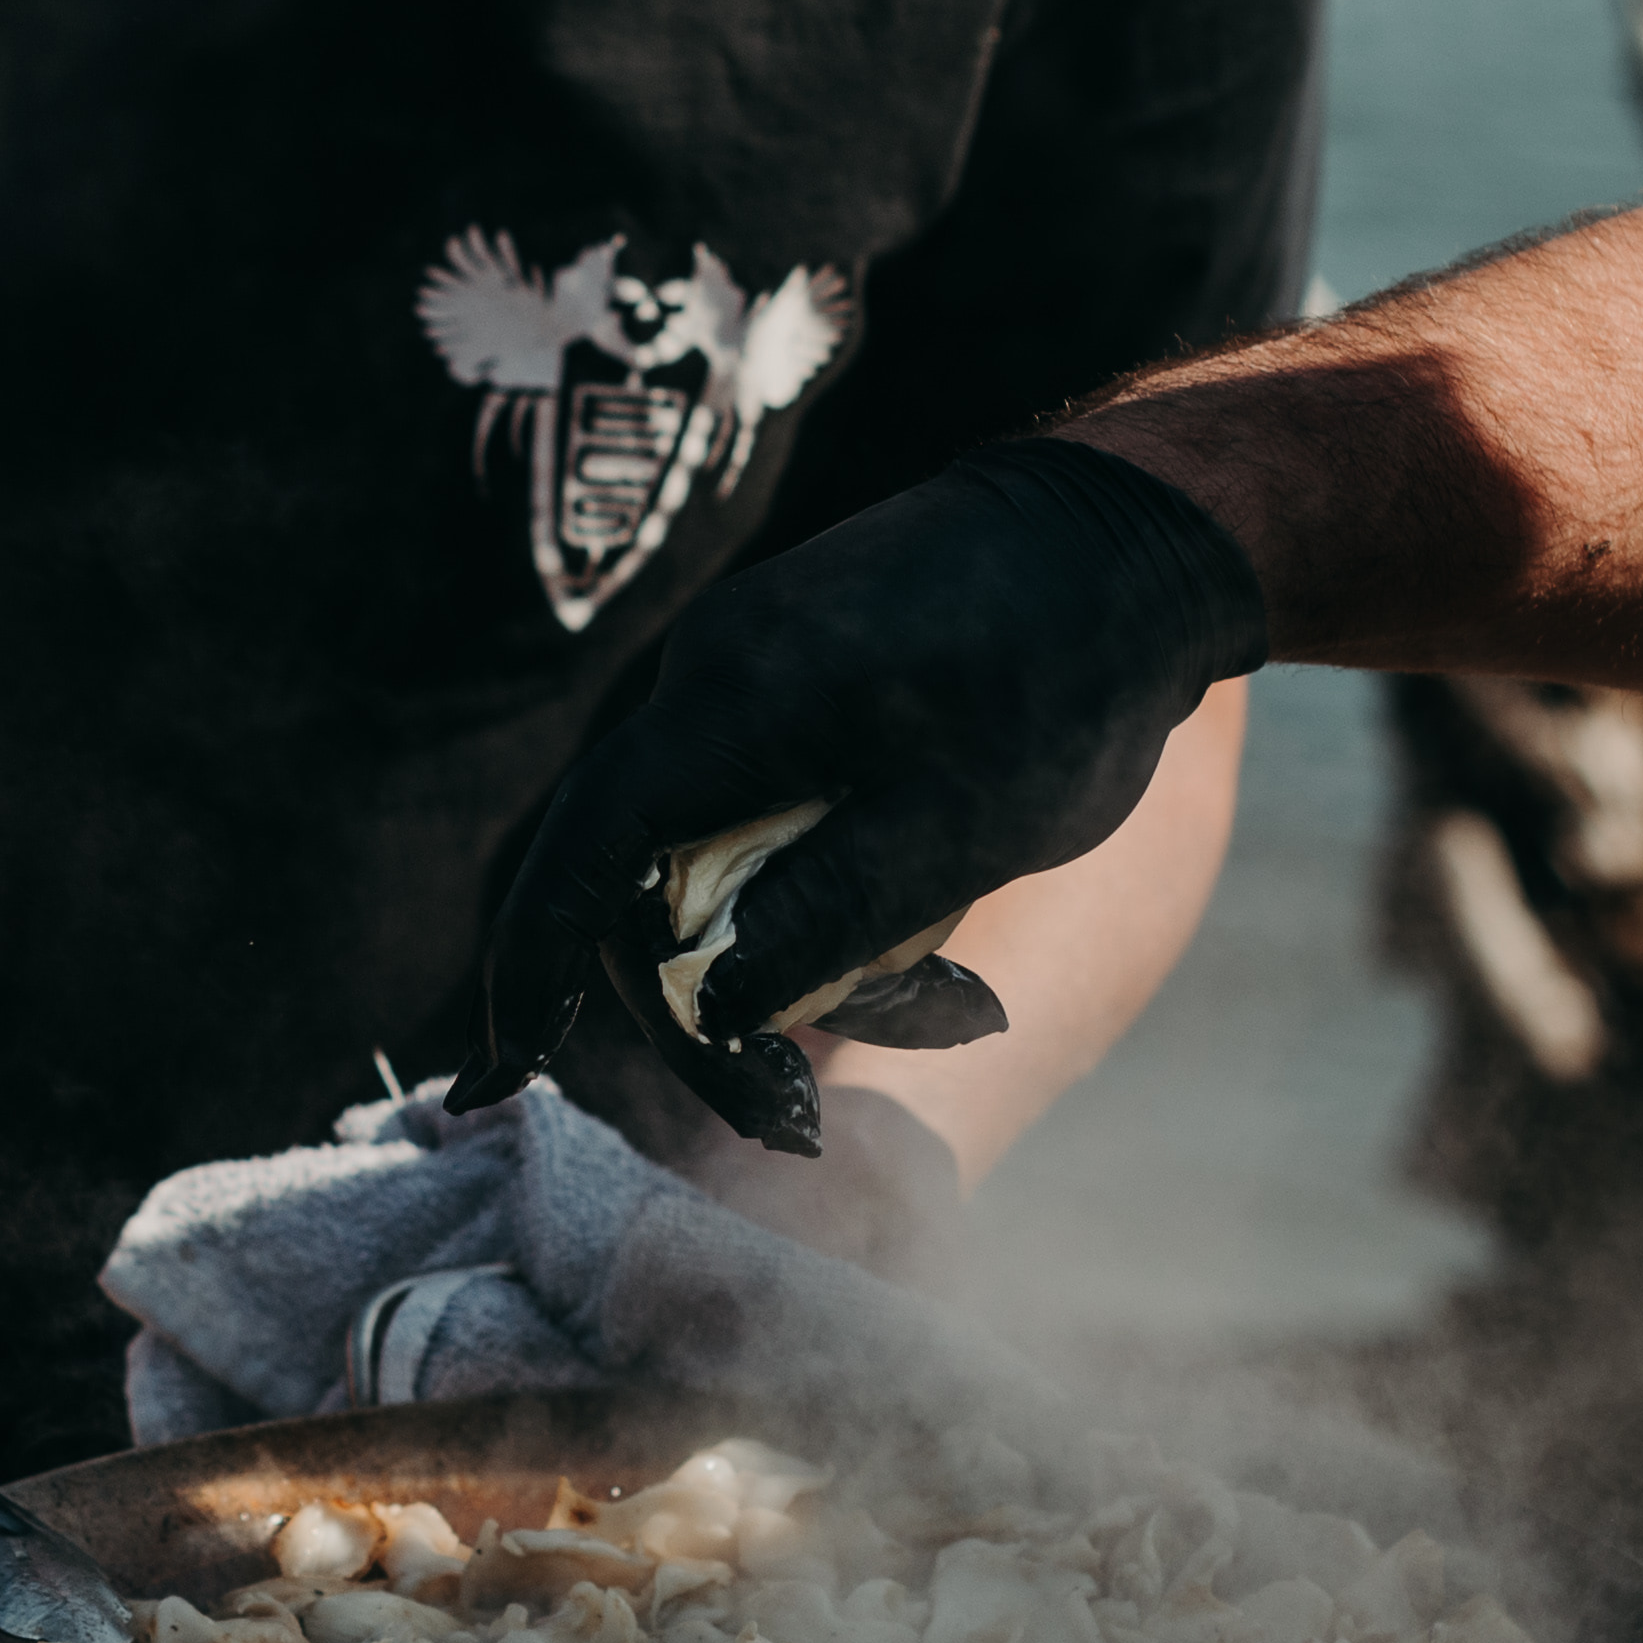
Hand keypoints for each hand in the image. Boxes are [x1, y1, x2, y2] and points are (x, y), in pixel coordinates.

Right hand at [461, 436, 1266, 1153]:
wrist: (1137, 533)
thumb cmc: (1063, 675)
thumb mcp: (958, 827)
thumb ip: (821, 918)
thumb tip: (704, 1006)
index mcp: (732, 702)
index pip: (584, 848)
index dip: (534, 964)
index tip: (505, 1064)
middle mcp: (714, 674)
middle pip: (646, 869)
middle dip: (711, 1001)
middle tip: (798, 1109)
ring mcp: (756, 665)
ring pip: (715, 849)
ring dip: (795, 952)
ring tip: (946, 1007)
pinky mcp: (801, 673)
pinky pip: (764, 806)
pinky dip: (820, 889)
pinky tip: (924, 943)